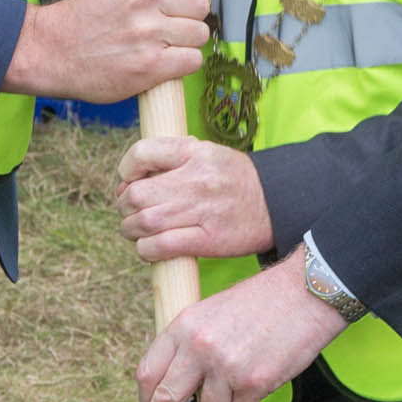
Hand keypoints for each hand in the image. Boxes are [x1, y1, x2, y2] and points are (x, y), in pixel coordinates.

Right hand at [1, 0, 208, 104]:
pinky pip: (193, 60)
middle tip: (163, 25)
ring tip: (160, 44)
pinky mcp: (150, 64)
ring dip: (185, 42)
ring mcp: (147, 30)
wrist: (52, 51)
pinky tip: (161, 61)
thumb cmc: (87, 16)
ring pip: (200, 33)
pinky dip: (182, 64)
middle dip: (188, 17)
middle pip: (200, 4)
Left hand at [117, 134, 272, 261]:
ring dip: (131, 230)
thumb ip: (171, 160)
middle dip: (124, 207)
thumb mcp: (207, 154)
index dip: (126, 170)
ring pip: (145, 222)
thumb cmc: (235, 179)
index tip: (129, 182)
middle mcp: (197, 179)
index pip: (142, 153)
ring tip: (137, 231)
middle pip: (136, 194)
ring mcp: (203, 211)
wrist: (278, 203)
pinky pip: (162, 246)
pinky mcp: (210, 240)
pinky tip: (150, 248)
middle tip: (130, 213)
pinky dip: (147, 250)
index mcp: (195, 152)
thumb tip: (128, 183)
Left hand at [137, 249, 343, 401]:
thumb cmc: (262, 302)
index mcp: (184, 325)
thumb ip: (189, 344)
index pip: (148, 373)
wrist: (306, 292)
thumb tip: (173, 387)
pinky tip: (258, 388)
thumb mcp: (211, 311)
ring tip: (238, 391)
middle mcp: (200, 346)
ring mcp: (226, 365)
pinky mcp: (253, 381)